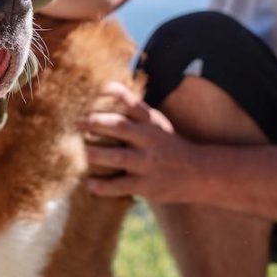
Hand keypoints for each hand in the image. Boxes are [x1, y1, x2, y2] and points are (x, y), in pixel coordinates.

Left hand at [81, 81, 197, 202]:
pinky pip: (120, 185)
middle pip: (120, 127)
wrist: (200, 174)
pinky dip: (103, 186)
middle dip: (96, 123)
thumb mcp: (158, 124)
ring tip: (81, 153)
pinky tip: (90, 184)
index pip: (131, 102)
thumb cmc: (169, 146)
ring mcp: (148, 163)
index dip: (114, 93)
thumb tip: (106, 92)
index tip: (97, 90)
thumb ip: (136, 112)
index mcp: (151, 122)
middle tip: (77, 122)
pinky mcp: (146, 185)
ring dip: (96, 154)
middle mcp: (150, 139)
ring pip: (117, 157)